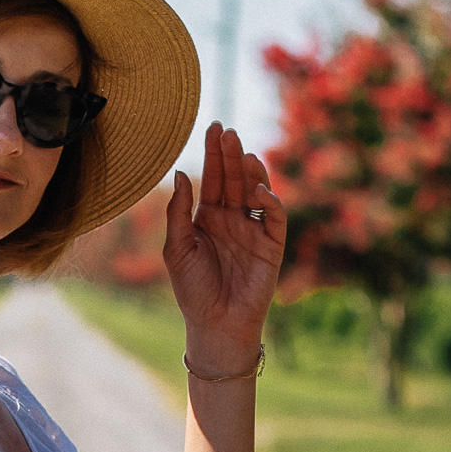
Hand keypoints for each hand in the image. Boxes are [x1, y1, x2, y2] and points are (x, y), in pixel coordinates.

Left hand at [164, 122, 285, 373]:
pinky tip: (257, 192)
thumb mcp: (177, 249)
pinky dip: (269, 202)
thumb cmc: (192, 290)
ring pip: (256, 192)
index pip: (213, 178)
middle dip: (231, 155)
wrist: (214, 323)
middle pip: (234, 179)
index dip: (214, 153)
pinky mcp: (272, 245)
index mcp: (208, 217)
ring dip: (251, 172)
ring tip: (242, 154)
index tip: (213, 127)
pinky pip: (274, 217)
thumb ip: (178, 213)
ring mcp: (253, 230)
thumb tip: (180, 174)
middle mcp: (232, 218)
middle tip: (226, 131)